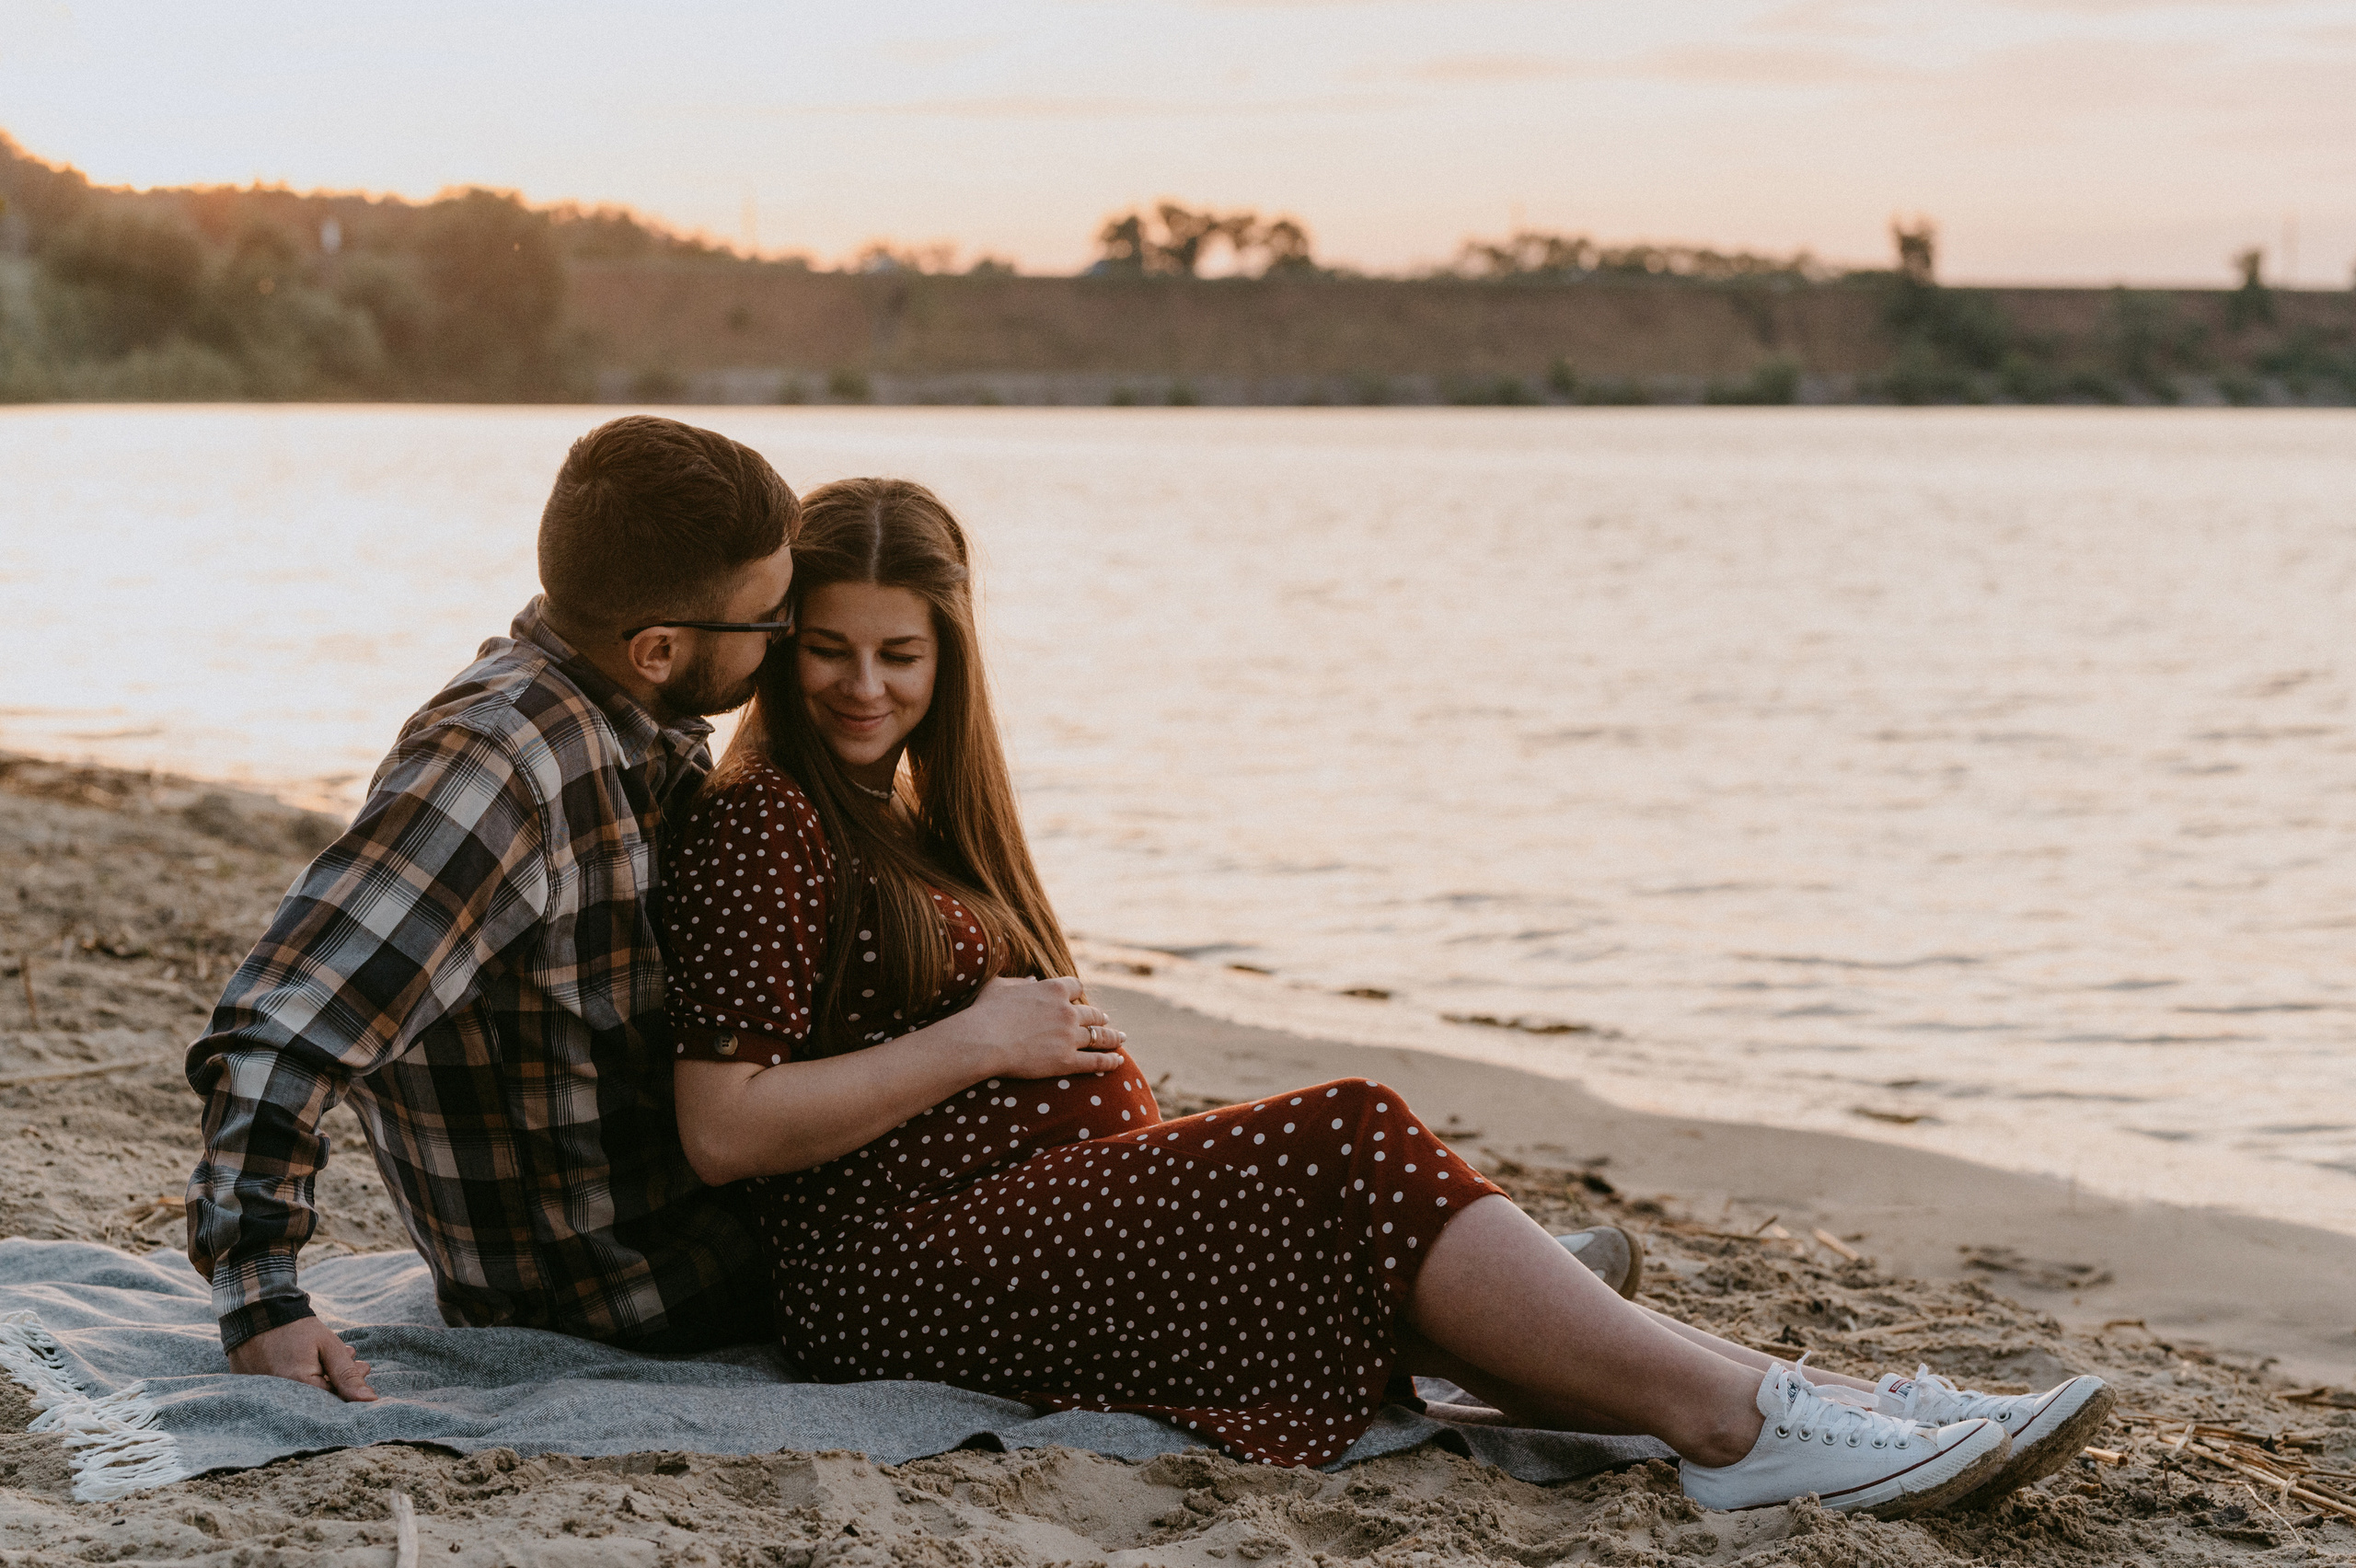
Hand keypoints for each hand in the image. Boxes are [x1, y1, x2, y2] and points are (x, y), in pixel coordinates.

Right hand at [225, 1316, 378, 1400]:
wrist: (258, 1315)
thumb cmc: (297, 1329)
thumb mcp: (328, 1347)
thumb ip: (347, 1375)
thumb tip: (369, 1400)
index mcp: (300, 1387)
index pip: (335, 1402)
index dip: (351, 1387)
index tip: (363, 1367)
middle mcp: (281, 1398)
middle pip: (320, 1402)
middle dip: (340, 1382)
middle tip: (355, 1362)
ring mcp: (267, 1397)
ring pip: (306, 1397)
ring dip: (324, 1380)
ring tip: (334, 1358)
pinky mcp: (258, 1393)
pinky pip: (288, 1393)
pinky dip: (304, 1381)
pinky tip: (314, 1364)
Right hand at [958, 976, 1126, 1080]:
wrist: (984, 1039)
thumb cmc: (986, 1011)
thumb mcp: (1000, 986)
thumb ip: (1020, 982)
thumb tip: (1032, 980)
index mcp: (1053, 989)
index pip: (1076, 986)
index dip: (1078, 993)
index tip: (1079, 998)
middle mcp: (1067, 1011)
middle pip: (1093, 1013)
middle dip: (1101, 1017)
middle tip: (1106, 1021)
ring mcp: (1069, 1036)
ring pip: (1100, 1036)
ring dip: (1112, 1038)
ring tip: (1120, 1039)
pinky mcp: (1067, 1060)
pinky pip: (1096, 1061)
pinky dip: (1109, 1061)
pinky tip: (1118, 1062)